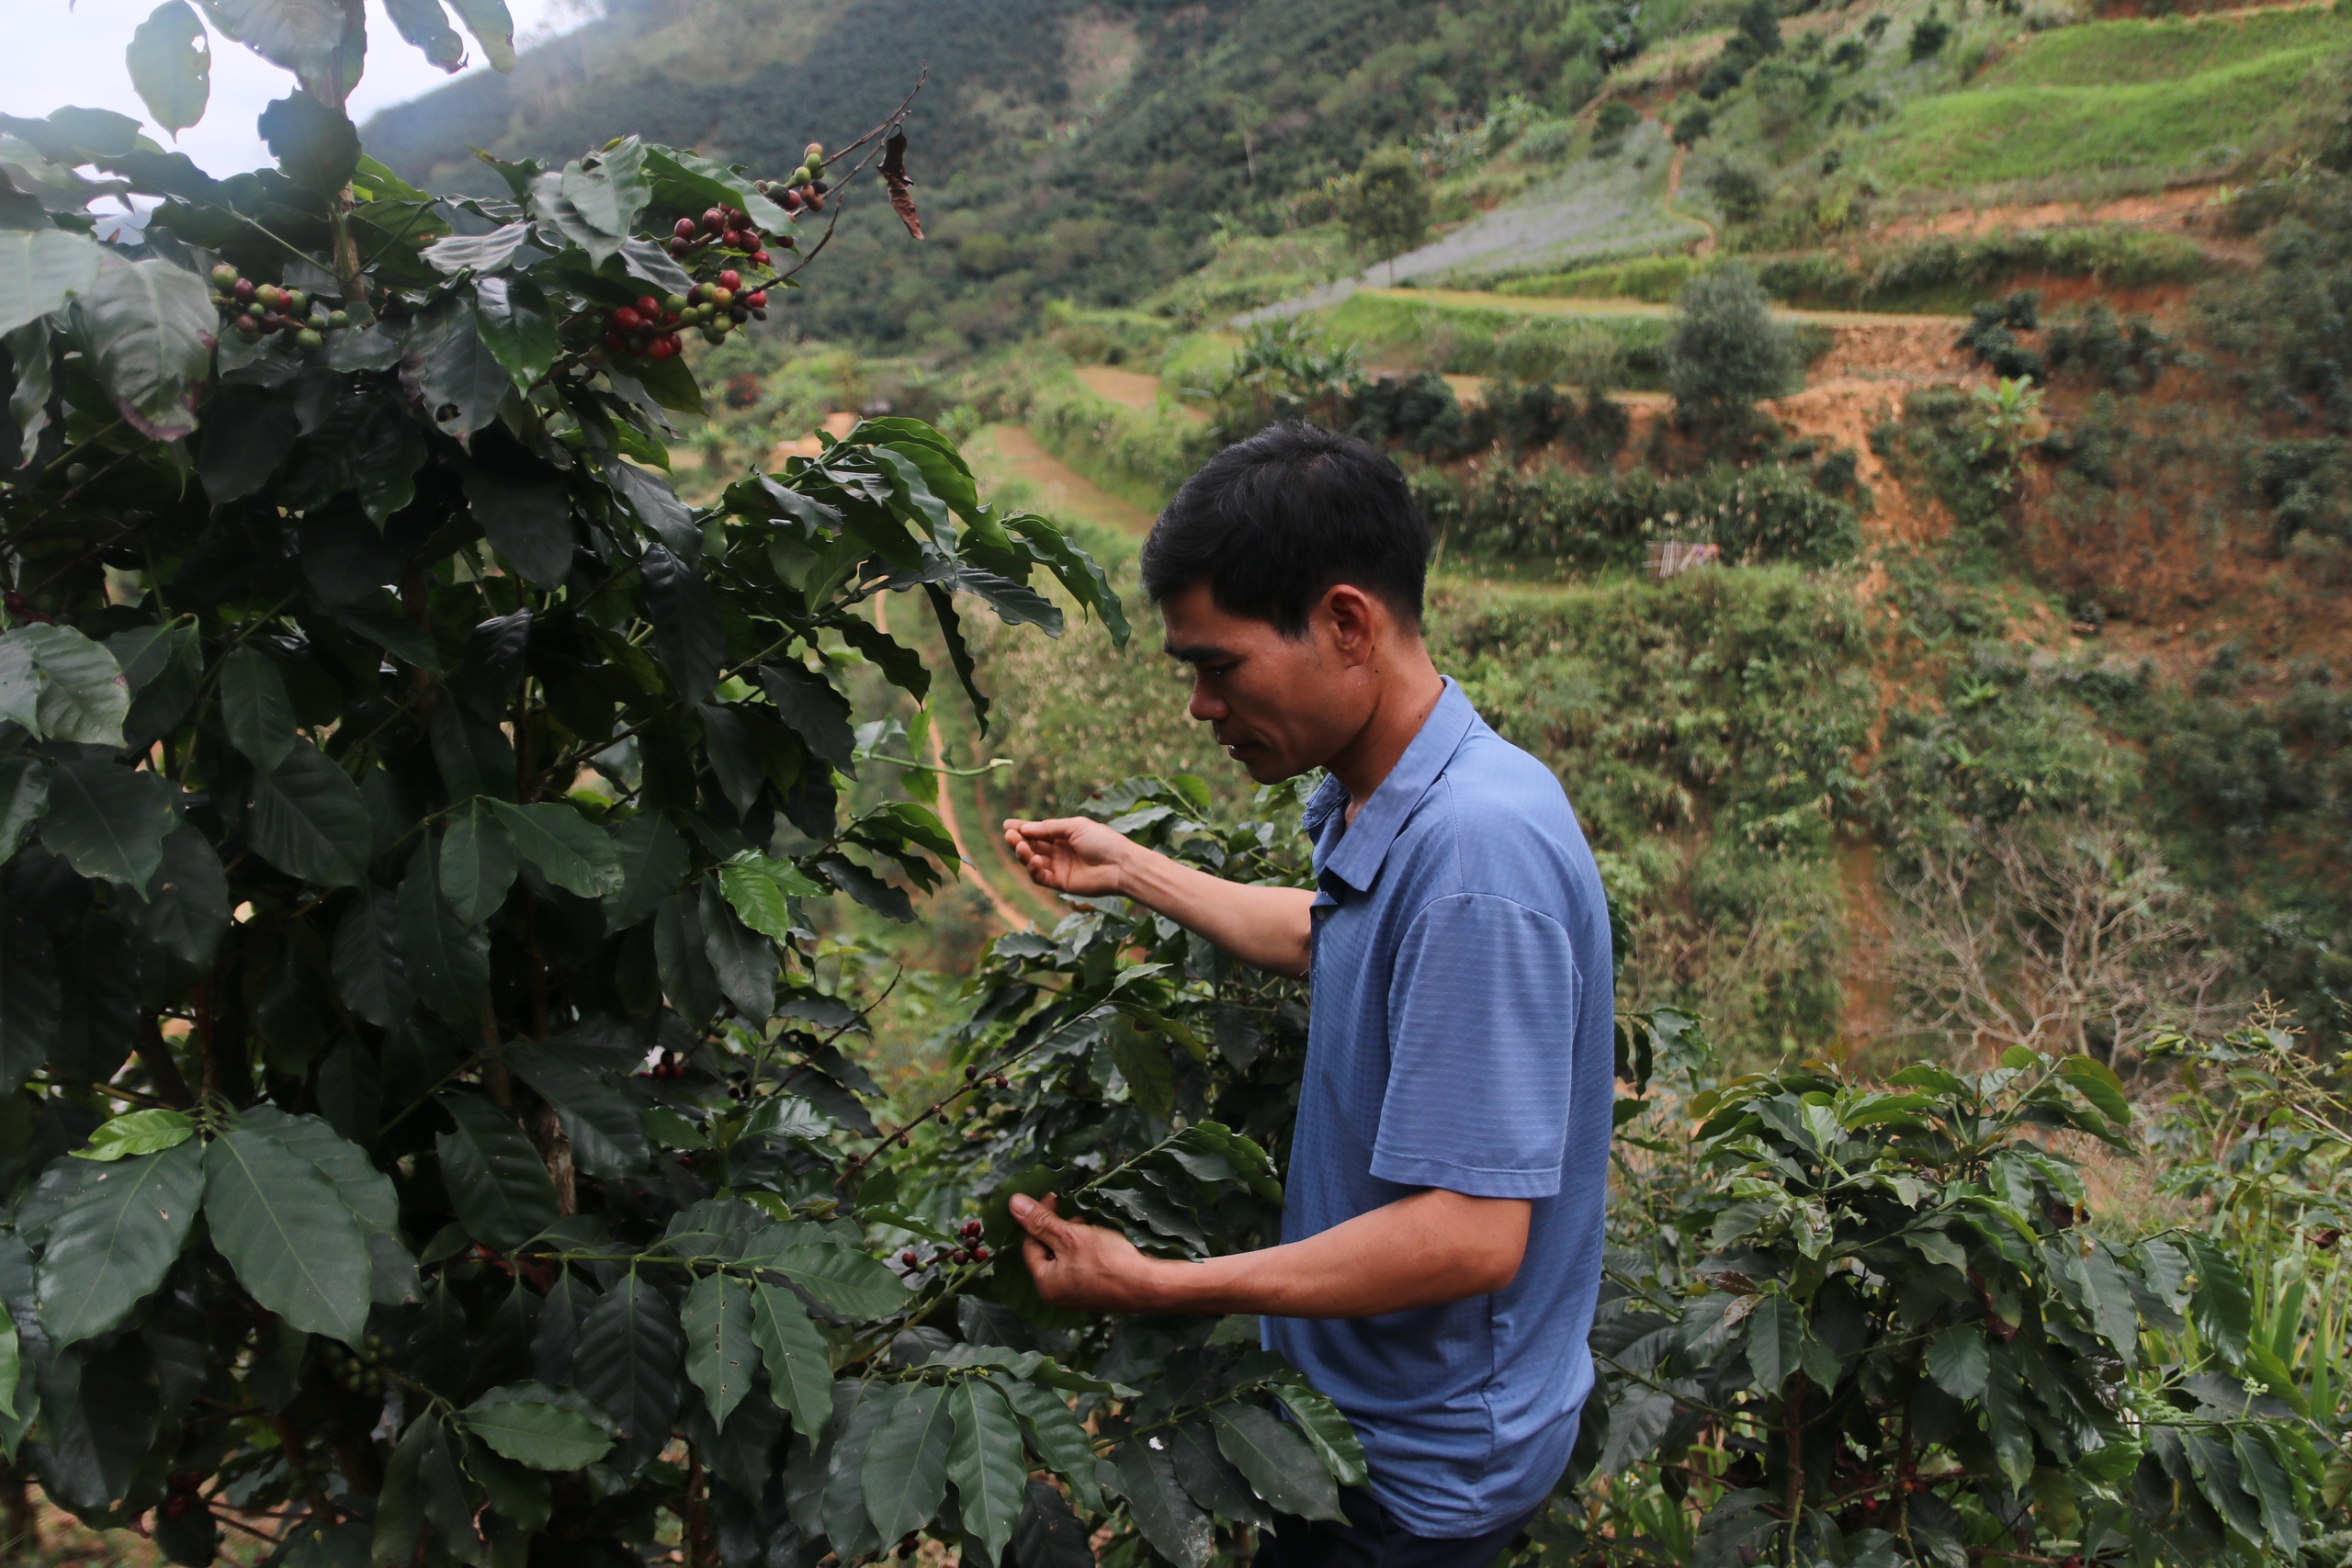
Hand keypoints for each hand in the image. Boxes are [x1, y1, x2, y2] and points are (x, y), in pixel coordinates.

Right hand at [1001, 816, 1135, 897]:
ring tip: (1019, 846)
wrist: (1120, 865)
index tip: (1007, 824)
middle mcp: (1059, 851)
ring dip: (1023, 854)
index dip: (1022, 828)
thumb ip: (1049, 828)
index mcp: (1064, 835)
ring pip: (1033, 862)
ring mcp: (1059, 867)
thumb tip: (1025, 828)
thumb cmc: (1102, 841)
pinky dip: (1034, 870)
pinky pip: (1041, 878)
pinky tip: (1036, 861)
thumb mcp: (1075, 827)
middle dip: (1019, 840)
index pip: (1038, 831)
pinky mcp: (1061, 883)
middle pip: (1033, 846)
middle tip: (1009, 835)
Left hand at [1011, 1193, 1166, 1311]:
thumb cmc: (1108, 1261)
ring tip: (1091, 1225)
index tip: (1052, 1197)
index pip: (1030, 1245)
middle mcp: (1058, 1295)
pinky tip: (1103, 1240)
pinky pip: (1083, 1267)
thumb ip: (1040, 1220)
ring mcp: (1079, 1297)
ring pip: (1068, 1258)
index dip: (1038, 1218)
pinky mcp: (1097, 1293)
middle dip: (1059, 1228)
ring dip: (1075, 1237)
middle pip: (1049, 1252)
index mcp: (1046, 1284)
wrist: (1151, 1285)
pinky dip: (1088, 1250)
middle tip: (1076, 1213)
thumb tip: (1012, 1203)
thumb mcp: (1071, 1235)